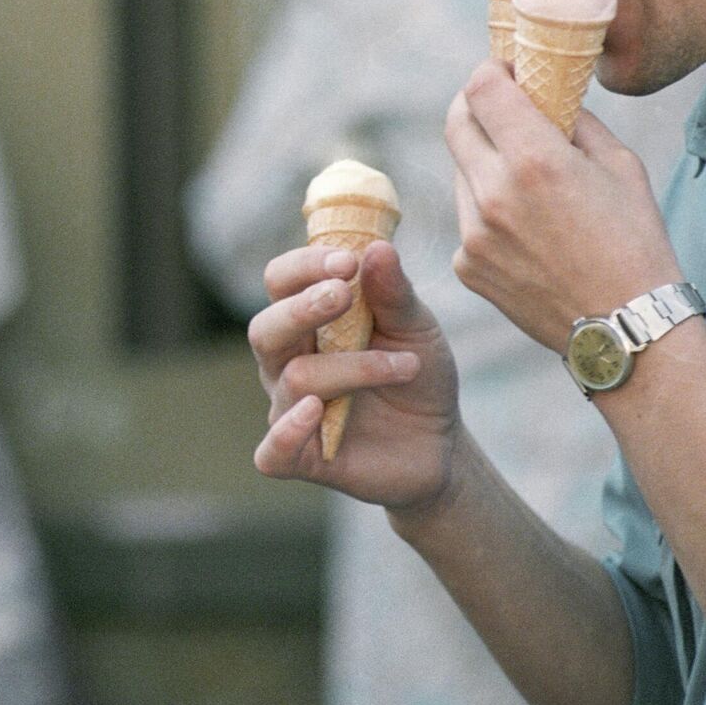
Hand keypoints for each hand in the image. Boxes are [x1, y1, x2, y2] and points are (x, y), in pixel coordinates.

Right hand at [250, 240, 461, 515]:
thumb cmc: (417, 375)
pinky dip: (289, 430)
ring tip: (404, 367)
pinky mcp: (300, 457)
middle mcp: (287, 361)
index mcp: (307, 321)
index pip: (281, 282)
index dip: (305, 267)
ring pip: (293, 379)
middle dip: (301, 308)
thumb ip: (394, 293)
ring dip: (351, 367)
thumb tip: (377, 247)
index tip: (347, 261)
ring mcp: (289, 409)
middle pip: (265, 328)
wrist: (440, 444)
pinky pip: (272, 450)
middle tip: (344, 295)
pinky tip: (318, 410)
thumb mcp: (416, 329)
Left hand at [446, 61, 683, 349]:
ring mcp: (473, 234)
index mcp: (535, 160)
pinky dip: (487, 211)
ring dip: (483, 161)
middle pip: (456, 123)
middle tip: (498, 104)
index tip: (506, 70)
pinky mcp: (466, 266)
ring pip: (461, 173)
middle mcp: (493, 194)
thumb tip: (542, 93)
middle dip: (475, 105)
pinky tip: (527, 230)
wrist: (626, 328)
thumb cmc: (635, 241)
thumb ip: (572, 121)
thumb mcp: (619, 165)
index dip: (490, 70)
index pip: (481, 88)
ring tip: (527, 179)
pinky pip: (466, 219)